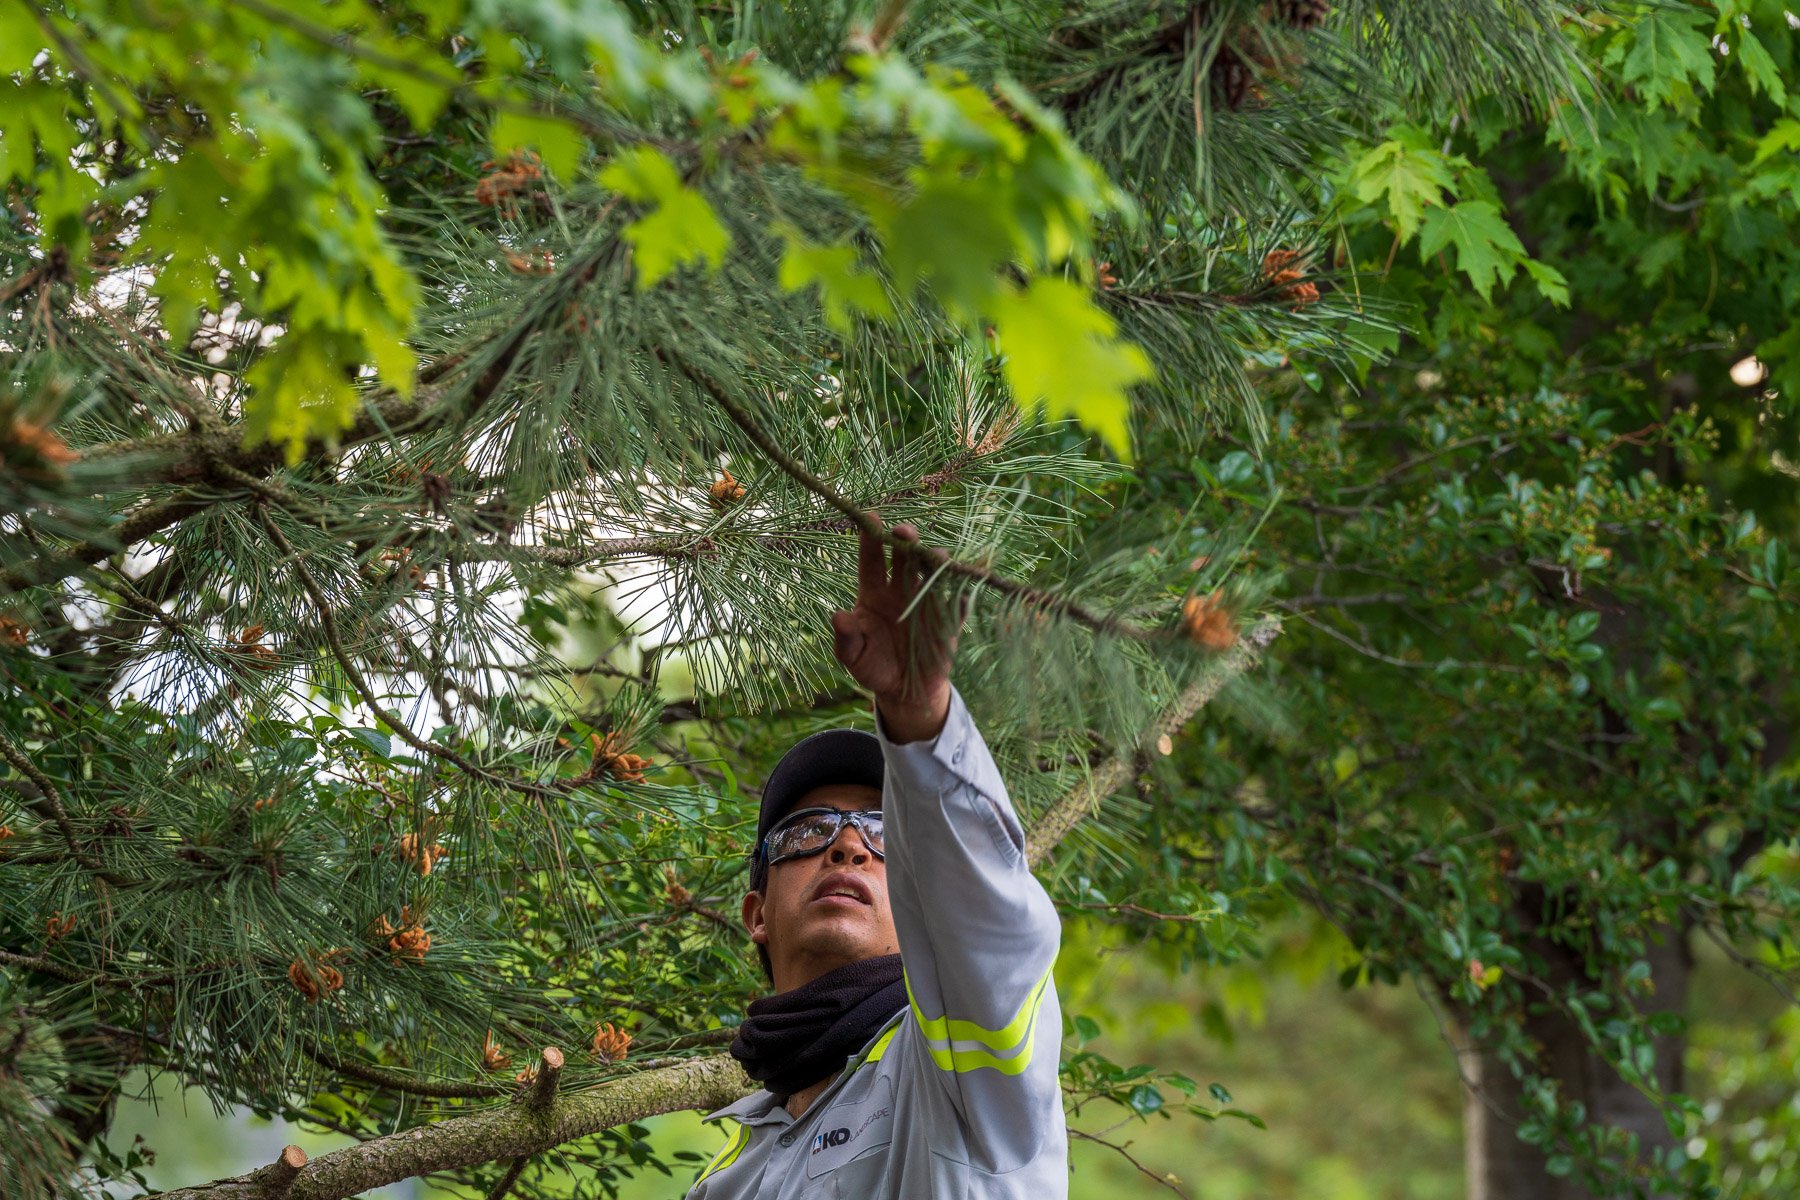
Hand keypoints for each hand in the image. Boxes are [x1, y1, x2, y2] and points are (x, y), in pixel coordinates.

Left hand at [831, 518, 957, 743]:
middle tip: (904, 532)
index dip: (870, 539)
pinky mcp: (948, 619)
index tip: (870, 517)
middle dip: (906, 540)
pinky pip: (958, 602)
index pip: (872, 560)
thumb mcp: (853, 657)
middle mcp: (901, 590)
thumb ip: (846, 637)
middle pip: (904, 557)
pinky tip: (964, 585)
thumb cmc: (873, 667)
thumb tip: (837, 616)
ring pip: (933, 572)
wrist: (904, 690)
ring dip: (935, 561)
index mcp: (874, 593)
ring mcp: (926, 602)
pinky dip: (962, 593)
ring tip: (935, 557)